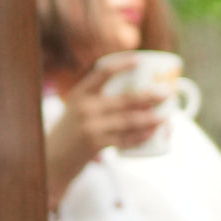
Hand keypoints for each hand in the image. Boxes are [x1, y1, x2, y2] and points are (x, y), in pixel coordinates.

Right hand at [45, 60, 164, 207]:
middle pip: (125, 99)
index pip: (102, 72)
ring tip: (167, 116)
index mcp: (80, 94)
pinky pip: (125, 139)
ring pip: (129, 120)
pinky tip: (154, 133)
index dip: (122, 64)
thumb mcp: (76, 111)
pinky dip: (141, 136)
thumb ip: (98, 102)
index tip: (139, 59)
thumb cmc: (70, 134)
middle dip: (150, 95)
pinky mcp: (95, 144)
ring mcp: (90, 126)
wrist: (52, 161)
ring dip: (151, 118)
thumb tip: (134, 96)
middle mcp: (85, 108)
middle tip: (167, 93)